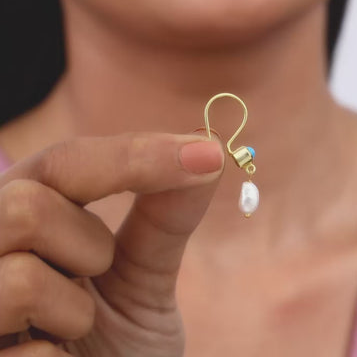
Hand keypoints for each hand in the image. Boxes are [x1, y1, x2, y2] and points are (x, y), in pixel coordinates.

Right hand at [0, 132, 223, 355]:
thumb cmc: (119, 347)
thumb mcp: (142, 277)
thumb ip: (165, 216)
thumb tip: (205, 151)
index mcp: (23, 225)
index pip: (60, 164)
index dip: (133, 156)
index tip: (204, 156)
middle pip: (25, 204)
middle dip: (88, 244)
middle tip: (99, 277)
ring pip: (20, 275)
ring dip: (73, 310)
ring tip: (73, 331)